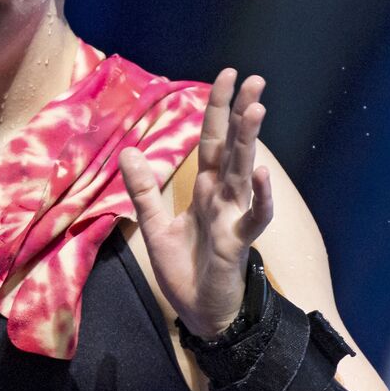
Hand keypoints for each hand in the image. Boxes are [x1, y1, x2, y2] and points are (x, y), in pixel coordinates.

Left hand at [118, 68, 272, 338]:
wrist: (200, 314)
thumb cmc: (184, 270)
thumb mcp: (154, 226)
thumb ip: (143, 189)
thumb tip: (128, 149)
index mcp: (204, 189)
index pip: (212, 141)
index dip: (218, 109)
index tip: (226, 76)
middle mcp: (223, 197)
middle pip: (232, 148)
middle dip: (242, 114)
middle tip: (254, 79)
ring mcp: (233, 218)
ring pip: (243, 173)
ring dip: (250, 142)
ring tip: (256, 109)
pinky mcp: (237, 243)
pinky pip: (253, 219)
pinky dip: (259, 198)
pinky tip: (261, 176)